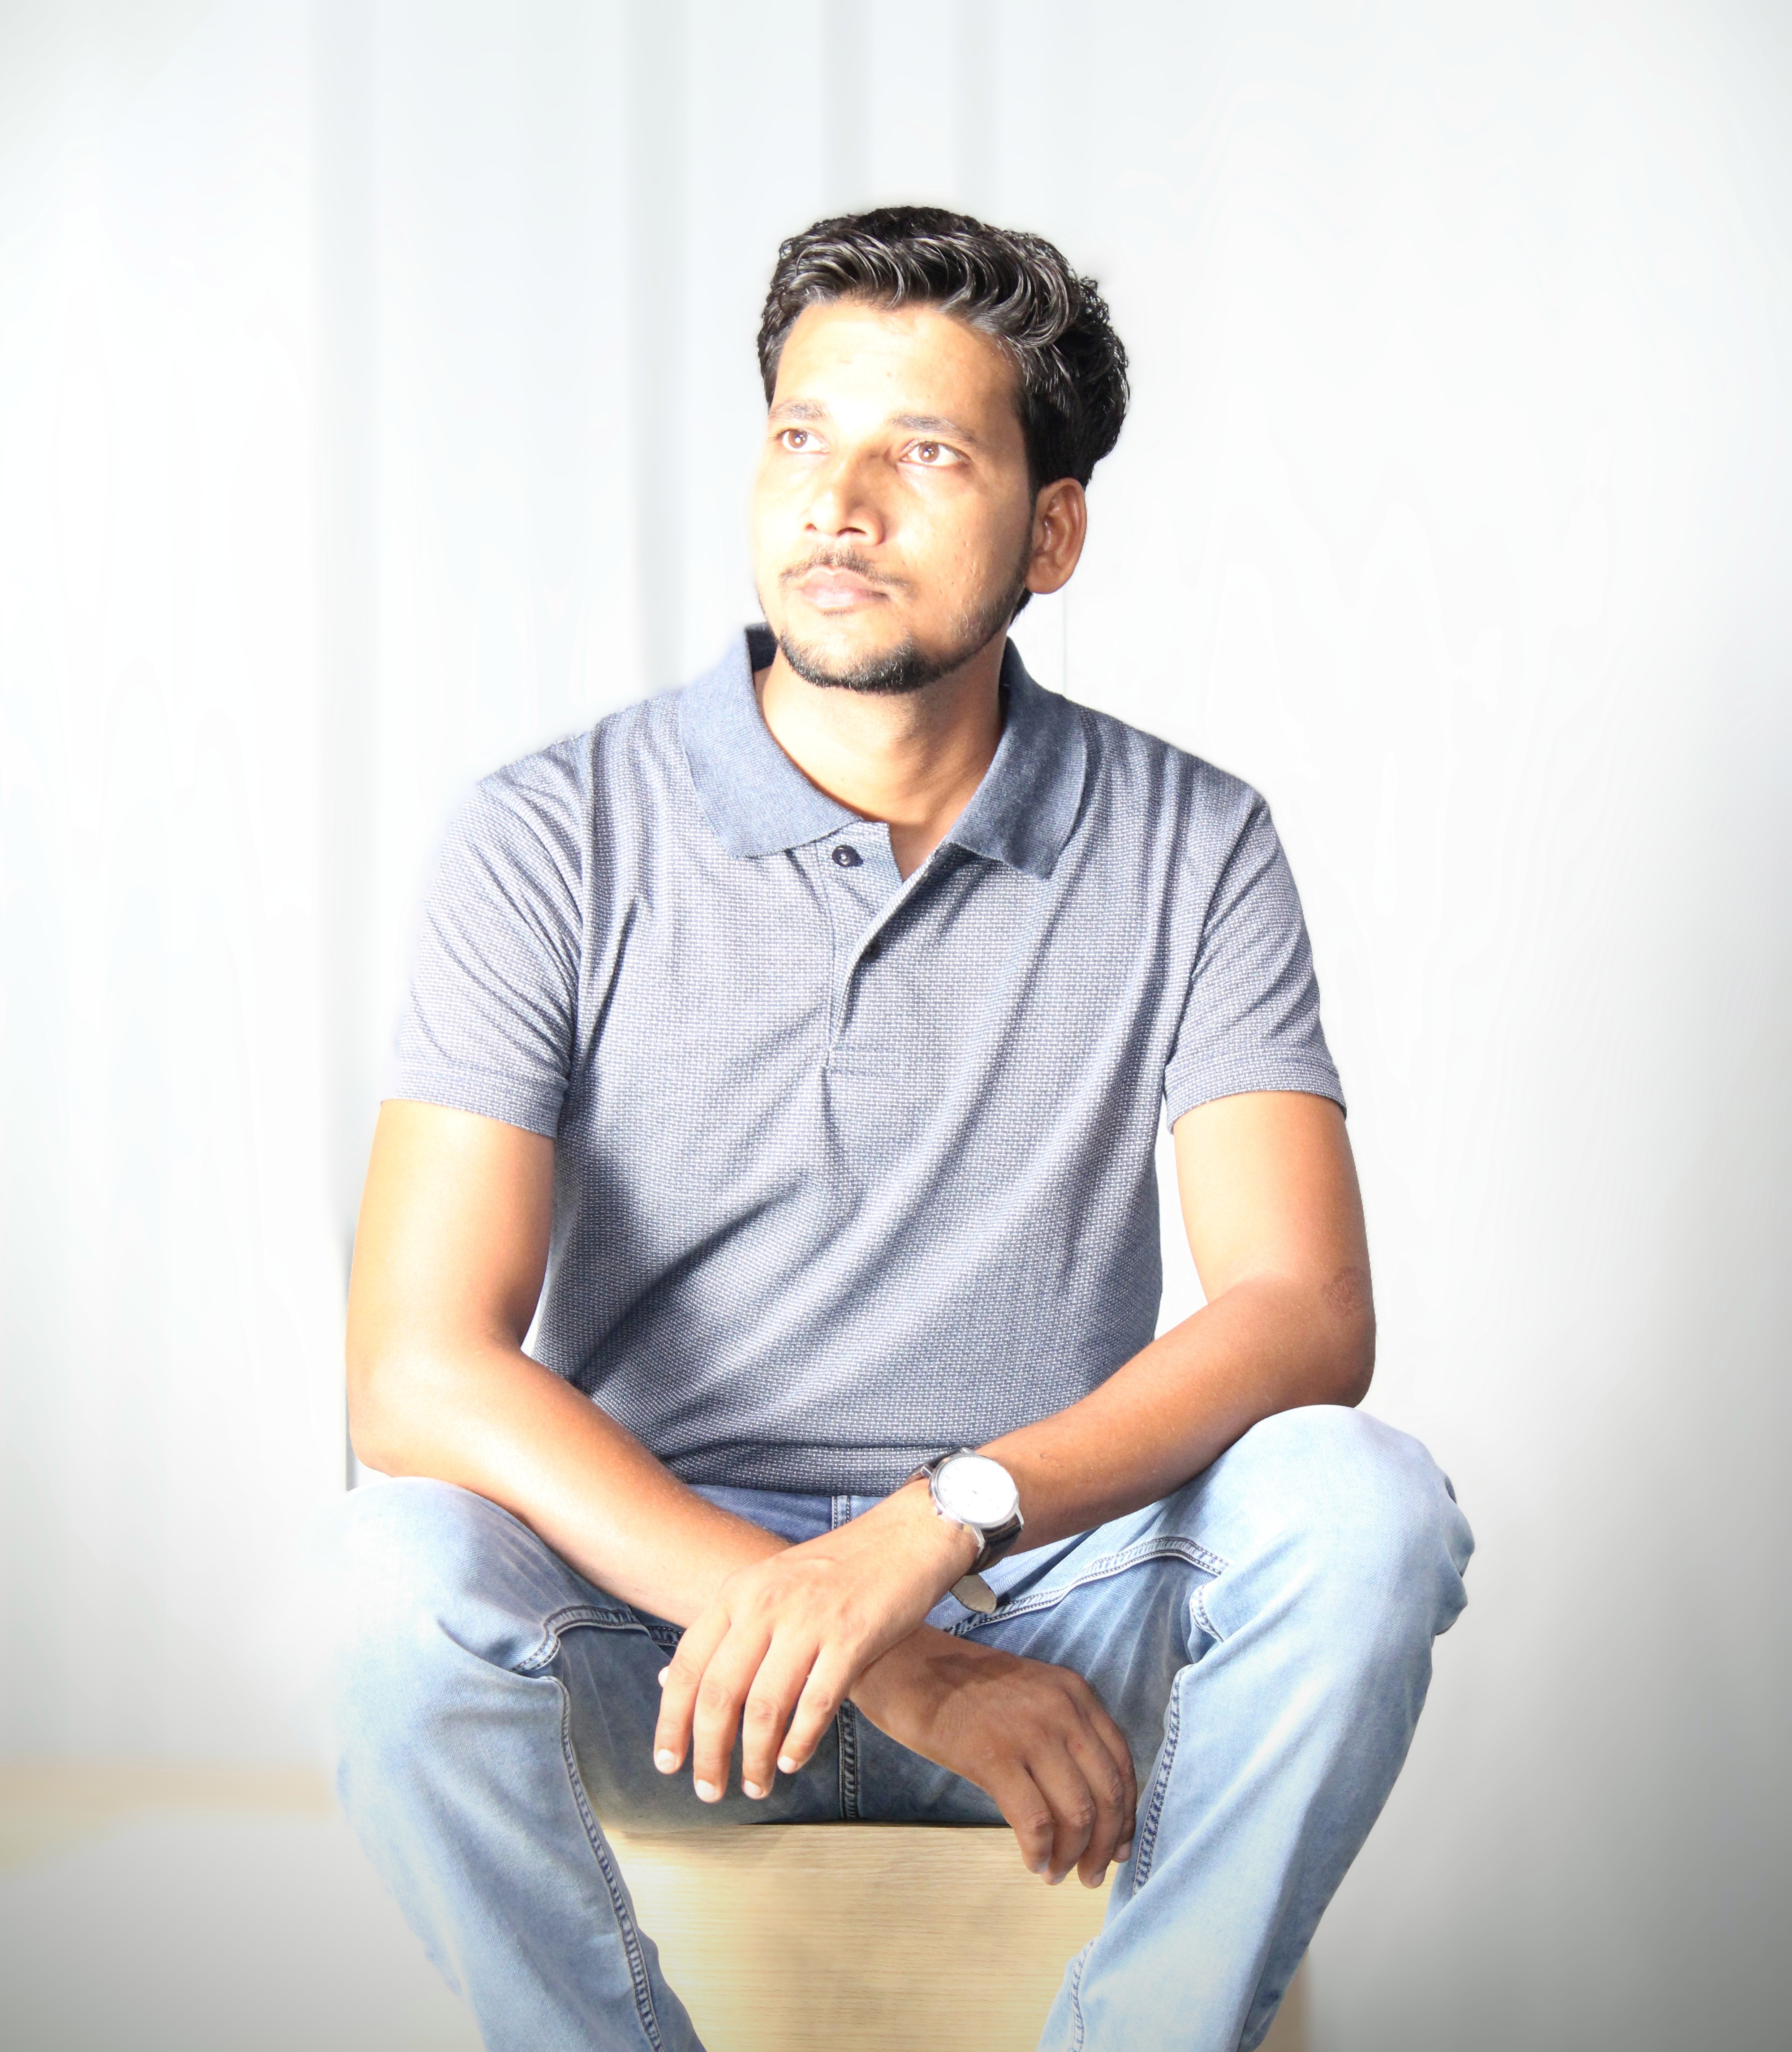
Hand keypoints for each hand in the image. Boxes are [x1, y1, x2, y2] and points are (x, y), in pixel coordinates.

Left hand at [652, 1480, 974, 1800]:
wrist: (905, 1538)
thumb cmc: (833, 1570)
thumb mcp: (767, 1584)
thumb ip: (724, 1630)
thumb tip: (668, 1679)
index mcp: (738, 1592)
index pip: (688, 1666)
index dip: (672, 1721)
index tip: (667, 1763)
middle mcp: (765, 1605)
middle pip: (719, 1694)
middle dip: (709, 1753)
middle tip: (710, 1791)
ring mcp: (808, 1621)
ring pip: (764, 1708)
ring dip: (755, 1758)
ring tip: (755, 1785)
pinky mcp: (851, 1638)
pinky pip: (816, 1704)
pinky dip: (800, 1742)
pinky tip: (793, 1762)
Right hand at [852, 1628, 1137, 1887]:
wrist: (905, 1666)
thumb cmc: (961, 1686)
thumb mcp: (1029, 1696)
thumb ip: (1062, 1735)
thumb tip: (1086, 1802)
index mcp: (1075, 1693)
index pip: (1122, 1763)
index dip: (1125, 1815)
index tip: (1119, 1848)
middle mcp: (1063, 1709)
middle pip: (1107, 1793)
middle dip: (1106, 1844)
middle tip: (1092, 1875)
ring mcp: (1030, 1731)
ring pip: (1078, 1812)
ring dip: (1073, 1855)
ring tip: (1057, 1874)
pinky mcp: (994, 1756)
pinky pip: (1036, 1820)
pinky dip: (1040, 1851)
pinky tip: (1033, 1862)